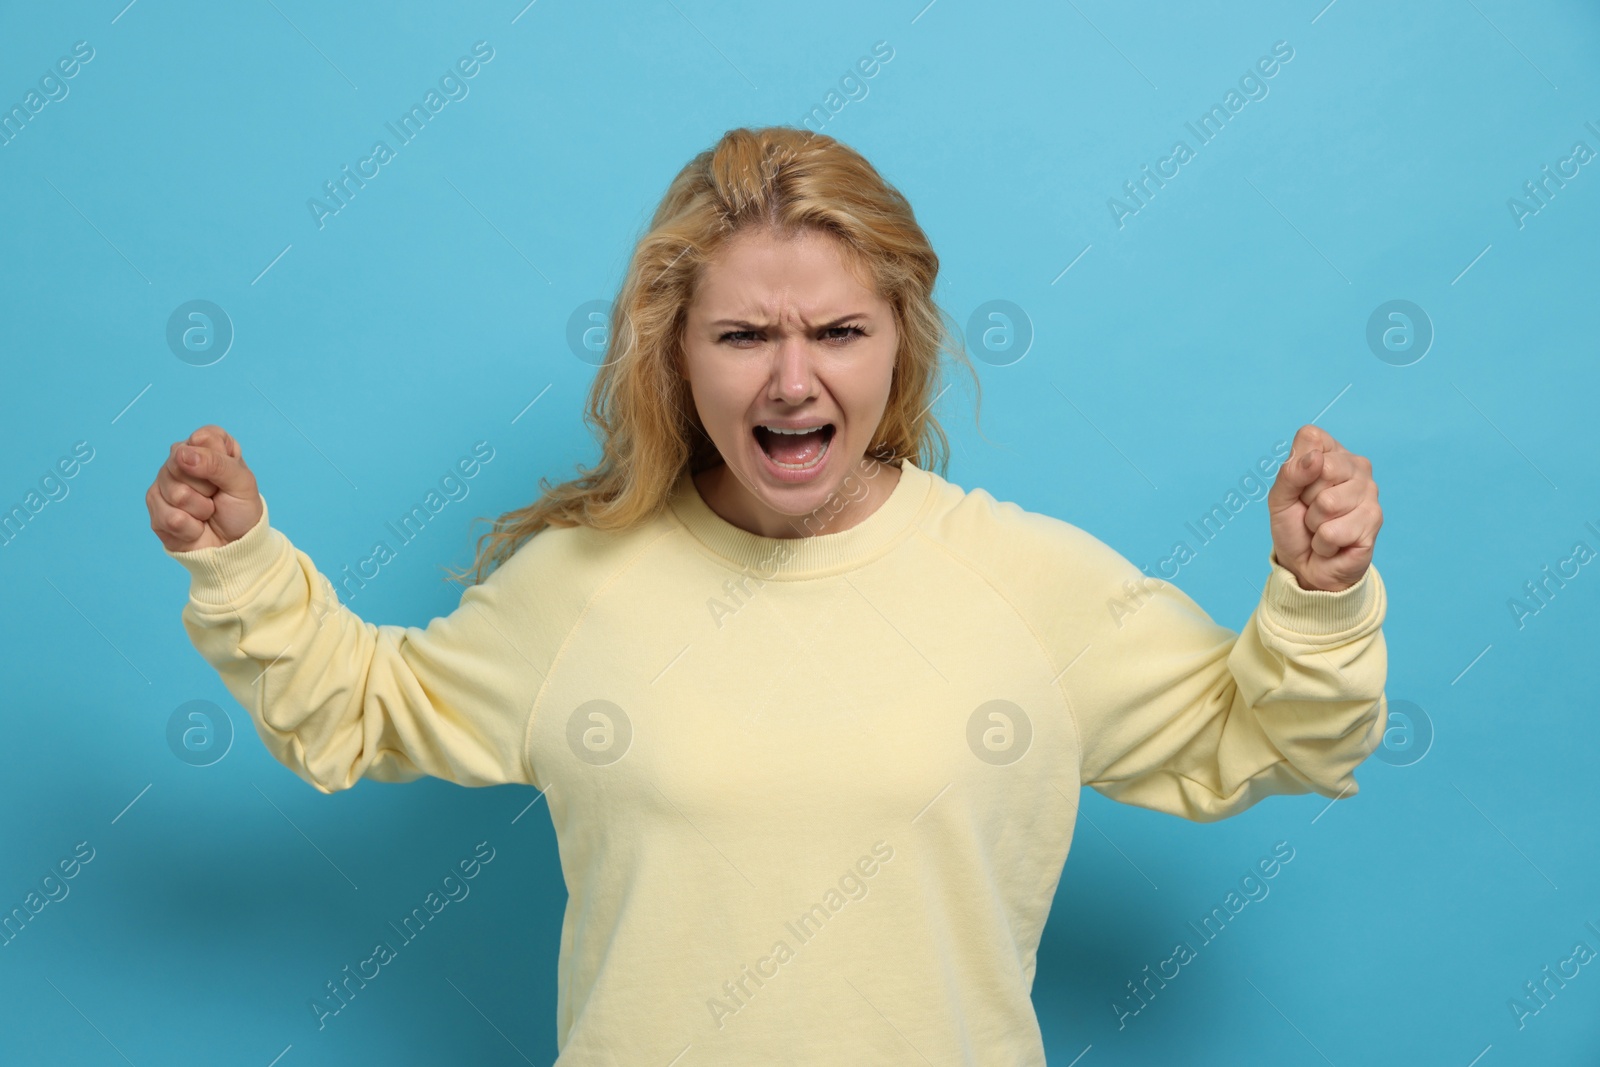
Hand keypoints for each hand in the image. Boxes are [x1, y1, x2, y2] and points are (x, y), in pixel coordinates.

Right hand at [146, 425, 263, 551]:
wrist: (234, 547)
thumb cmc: (240, 510)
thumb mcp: (242, 483)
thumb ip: (217, 463)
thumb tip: (183, 454)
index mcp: (206, 447)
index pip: (204, 437)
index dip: (218, 459)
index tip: (228, 475)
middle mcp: (180, 460)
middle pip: (181, 463)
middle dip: (207, 487)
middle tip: (216, 496)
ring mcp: (164, 484)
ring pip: (176, 494)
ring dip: (200, 510)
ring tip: (207, 512)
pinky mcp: (155, 509)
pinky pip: (171, 518)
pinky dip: (192, 528)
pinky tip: (195, 527)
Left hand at [1266, 424, 1381, 591]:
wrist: (1306, 566)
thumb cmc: (1294, 527)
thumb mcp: (1279, 498)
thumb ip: (1291, 473)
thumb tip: (1316, 458)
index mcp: (1332, 453)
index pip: (1311, 437)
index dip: (1296, 467)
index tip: (1298, 487)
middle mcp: (1357, 467)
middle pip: (1323, 468)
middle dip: (1306, 498)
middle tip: (1310, 510)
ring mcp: (1370, 493)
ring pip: (1328, 503)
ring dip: (1315, 524)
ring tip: (1321, 527)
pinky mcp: (1374, 520)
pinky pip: (1333, 531)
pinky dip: (1323, 543)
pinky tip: (1333, 543)